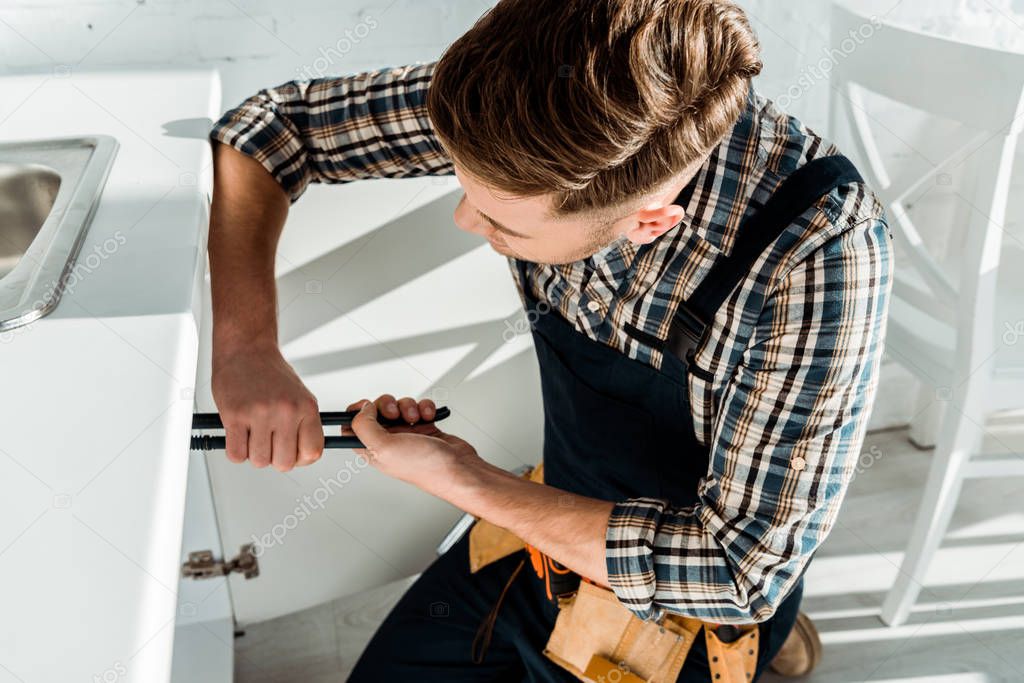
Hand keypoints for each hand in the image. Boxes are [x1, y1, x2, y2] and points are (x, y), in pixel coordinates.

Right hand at [211, 343, 323, 470]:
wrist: (246, 349)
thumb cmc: (270, 373)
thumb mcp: (299, 396)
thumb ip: (302, 424)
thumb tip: (301, 455)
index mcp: (306, 407)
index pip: (312, 452)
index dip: (300, 459)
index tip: (293, 454)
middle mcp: (286, 411)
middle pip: (285, 463)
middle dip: (275, 459)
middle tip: (268, 444)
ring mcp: (260, 414)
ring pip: (260, 461)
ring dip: (253, 454)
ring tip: (252, 435)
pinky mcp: (235, 415)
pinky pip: (236, 454)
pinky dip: (236, 451)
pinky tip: (238, 435)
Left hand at [344, 395, 479, 495]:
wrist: (459, 469)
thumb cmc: (426, 468)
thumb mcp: (384, 448)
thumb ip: (364, 426)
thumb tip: (362, 409)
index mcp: (372, 449)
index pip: (351, 427)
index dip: (356, 413)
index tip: (367, 406)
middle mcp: (387, 441)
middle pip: (376, 411)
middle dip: (387, 405)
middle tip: (394, 414)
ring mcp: (406, 434)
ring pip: (399, 406)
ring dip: (408, 406)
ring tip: (416, 418)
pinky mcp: (424, 428)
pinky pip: (419, 407)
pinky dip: (424, 408)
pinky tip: (428, 417)